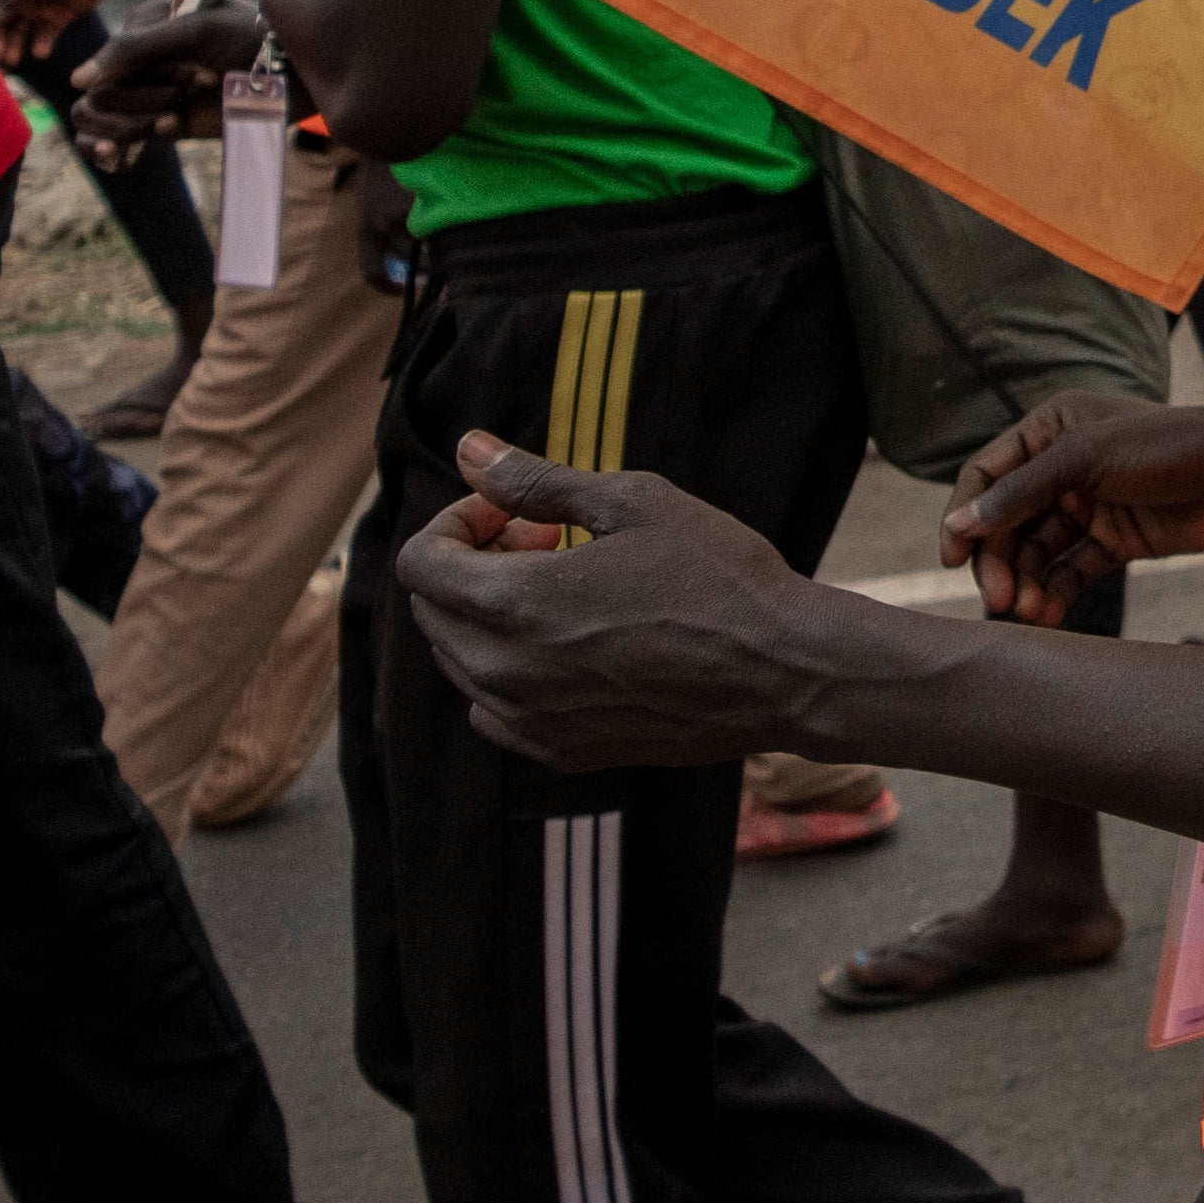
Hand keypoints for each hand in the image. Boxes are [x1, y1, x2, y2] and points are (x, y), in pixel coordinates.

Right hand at [67, 0, 260, 161]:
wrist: (288, 80)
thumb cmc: (247, 43)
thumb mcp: (192, 33)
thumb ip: (133, 49)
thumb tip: (75, 81)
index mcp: (142, 24)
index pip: (109, 61)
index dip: (149, 76)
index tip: (205, 74)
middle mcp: (138, 57)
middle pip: (99, 92)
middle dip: (143, 99)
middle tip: (191, 96)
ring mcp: (145, 91)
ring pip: (97, 116)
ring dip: (132, 123)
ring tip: (170, 118)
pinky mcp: (154, 122)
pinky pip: (109, 140)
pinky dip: (114, 148)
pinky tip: (121, 156)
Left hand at [401, 436, 867, 764]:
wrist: (783, 672)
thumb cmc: (719, 577)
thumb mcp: (632, 504)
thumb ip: (537, 481)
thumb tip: (467, 449)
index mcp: (513, 604)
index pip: (420, 563)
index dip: (456, 522)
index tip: (513, 512)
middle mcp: (504, 672)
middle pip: (434, 612)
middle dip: (474, 565)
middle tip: (546, 542)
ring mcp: (529, 721)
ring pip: (461, 663)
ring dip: (489, 618)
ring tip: (566, 593)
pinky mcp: (561, 753)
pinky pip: (494, 712)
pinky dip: (509, 673)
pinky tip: (571, 649)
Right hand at [945, 389, 1203, 619]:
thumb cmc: (1166, 447)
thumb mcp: (1085, 459)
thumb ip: (1021, 492)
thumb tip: (960, 524)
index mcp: (1050, 430)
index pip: (987, 475)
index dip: (964, 516)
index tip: (952, 559)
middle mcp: (1063, 467)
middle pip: (1007, 521)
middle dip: (999, 561)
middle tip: (1000, 600)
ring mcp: (1090, 504)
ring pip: (1037, 551)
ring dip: (1026, 582)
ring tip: (1027, 611)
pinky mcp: (1116, 539)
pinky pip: (1071, 569)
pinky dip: (1055, 591)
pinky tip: (1047, 613)